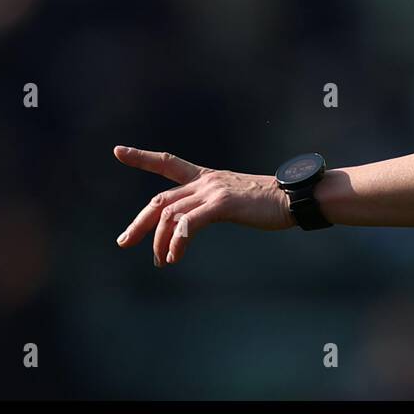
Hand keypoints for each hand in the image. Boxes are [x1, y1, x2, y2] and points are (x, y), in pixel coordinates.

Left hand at [113, 146, 295, 265]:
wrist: (294, 198)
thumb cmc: (270, 203)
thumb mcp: (235, 201)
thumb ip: (212, 207)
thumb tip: (196, 225)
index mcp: (208, 178)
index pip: (168, 163)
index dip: (142, 157)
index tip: (118, 151)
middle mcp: (206, 181)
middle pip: (161, 200)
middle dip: (140, 222)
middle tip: (124, 242)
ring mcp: (213, 191)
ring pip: (170, 215)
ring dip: (160, 242)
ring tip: (162, 262)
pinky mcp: (222, 204)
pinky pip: (188, 224)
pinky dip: (177, 242)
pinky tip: (175, 257)